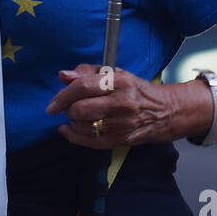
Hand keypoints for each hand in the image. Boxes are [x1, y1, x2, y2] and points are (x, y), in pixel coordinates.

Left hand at [45, 64, 182, 148]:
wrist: (164, 111)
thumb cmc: (134, 90)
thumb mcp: (114, 73)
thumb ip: (86, 72)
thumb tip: (63, 75)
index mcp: (120, 82)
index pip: (83, 87)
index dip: (63, 96)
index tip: (52, 104)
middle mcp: (122, 103)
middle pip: (80, 110)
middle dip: (68, 110)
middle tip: (69, 108)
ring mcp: (122, 124)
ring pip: (83, 127)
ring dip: (72, 123)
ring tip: (77, 117)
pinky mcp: (121, 140)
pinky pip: (90, 142)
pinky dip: (74, 137)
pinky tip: (70, 130)